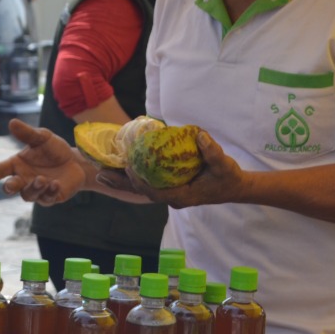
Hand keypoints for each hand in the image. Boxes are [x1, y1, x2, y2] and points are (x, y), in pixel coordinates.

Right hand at [0, 119, 90, 203]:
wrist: (76, 162)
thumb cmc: (54, 149)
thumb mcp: (43, 137)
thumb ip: (27, 133)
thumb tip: (12, 122)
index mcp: (17, 164)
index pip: (0, 170)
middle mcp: (23, 179)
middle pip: (10, 187)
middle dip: (9, 187)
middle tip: (10, 185)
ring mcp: (36, 190)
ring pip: (28, 195)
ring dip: (34, 187)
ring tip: (42, 179)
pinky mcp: (50, 198)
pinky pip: (46, 198)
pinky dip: (50, 192)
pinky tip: (55, 184)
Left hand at [99, 127, 245, 208]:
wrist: (235, 187)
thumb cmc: (228, 176)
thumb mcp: (223, 163)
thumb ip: (212, 151)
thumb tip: (200, 135)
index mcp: (182, 196)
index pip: (154, 192)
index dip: (139, 182)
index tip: (128, 168)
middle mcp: (173, 198)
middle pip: (141, 192)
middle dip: (120, 184)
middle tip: (99, 174)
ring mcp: (170, 194)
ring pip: (141, 189)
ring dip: (122, 181)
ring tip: (101, 173)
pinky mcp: (170, 188)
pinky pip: (147, 183)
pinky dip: (133, 177)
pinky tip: (120, 168)